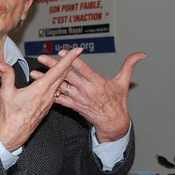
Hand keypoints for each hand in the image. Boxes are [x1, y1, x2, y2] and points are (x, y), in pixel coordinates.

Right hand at [0, 47, 83, 150]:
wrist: (14, 133)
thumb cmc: (10, 116)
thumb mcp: (6, 93)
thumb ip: (7, 76)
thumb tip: (3, 64)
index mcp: (40, 89)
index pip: (58, 71)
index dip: (68, 59)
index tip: (76, 51)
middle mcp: (48, 95)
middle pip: (63, 75)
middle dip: (69, 62)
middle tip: (73, 53)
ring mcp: (49, 101)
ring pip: (60, 83)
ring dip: (63, 72)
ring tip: (66, 63)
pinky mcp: (47, 106)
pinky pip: (56, 91)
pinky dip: (57, 82)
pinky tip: (55, 80)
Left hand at [31, 51, 145, 141]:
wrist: (113, 122)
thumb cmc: (117, 101)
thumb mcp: (123, 83)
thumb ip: (129, 66)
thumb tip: (141, 54)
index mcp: (97, 82)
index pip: (82, 69)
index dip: (72, 60)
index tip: (62, 52)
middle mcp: (86, 90)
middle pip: (67, 75)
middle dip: (53, 66)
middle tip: (41, 57)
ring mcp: (78, 98)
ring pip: (60, 87)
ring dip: (46, 80)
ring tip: (33, 72)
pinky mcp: (73, 106)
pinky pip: (59, 99)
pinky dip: (49, 93)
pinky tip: (39, 87)